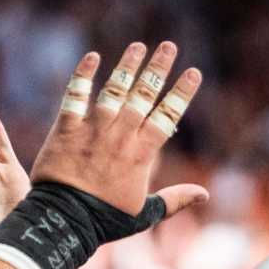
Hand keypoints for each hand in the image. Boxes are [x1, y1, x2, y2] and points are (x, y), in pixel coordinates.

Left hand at [29, 41, 207, 217]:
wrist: (63, 222)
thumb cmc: (104, 221)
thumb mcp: (144, 215)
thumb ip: (174, 200)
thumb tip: (204, 194)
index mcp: (141, 155)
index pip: (167, 117)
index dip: (181, 93)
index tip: (193, 72)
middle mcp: (119, 137)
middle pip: (143, 96)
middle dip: (158, 69)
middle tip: (169, 46)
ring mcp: (93, 131)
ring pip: (114, 91)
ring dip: (127, 67)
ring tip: (138, 46)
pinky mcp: (66, 130)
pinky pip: (75, 97)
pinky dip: (83, 76)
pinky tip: (92, 57)